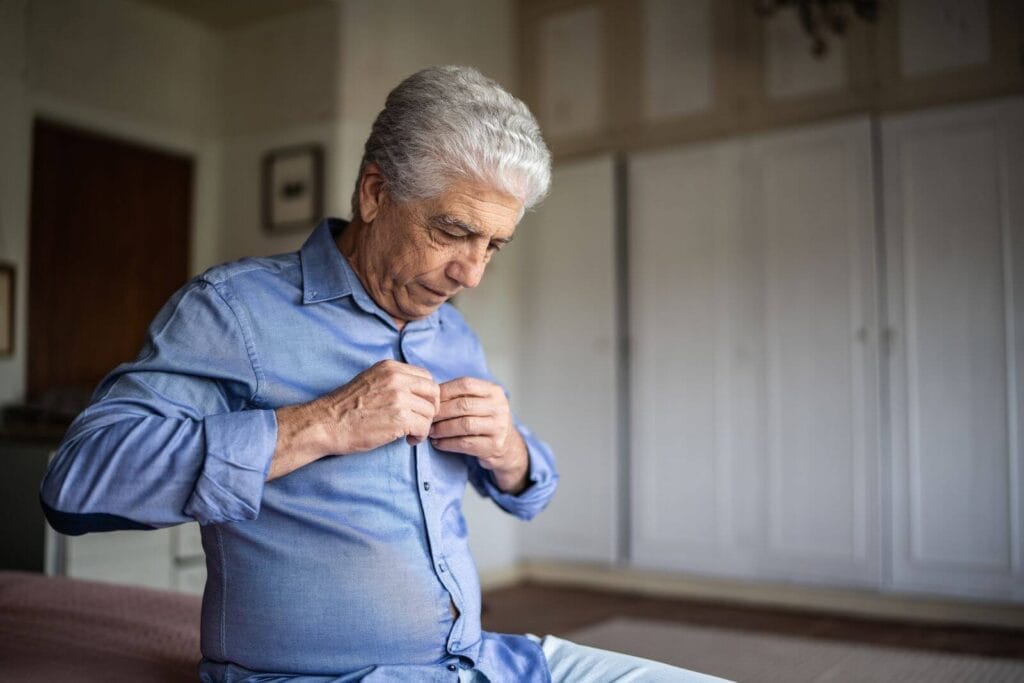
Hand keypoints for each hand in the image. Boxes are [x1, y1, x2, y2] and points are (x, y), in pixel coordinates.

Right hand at [270, 360, 438, 479]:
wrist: (326, 424)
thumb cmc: (345, 407)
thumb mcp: (371, 381)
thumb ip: (393, 381)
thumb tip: (416, 392)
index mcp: (390, 367)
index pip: (425, 376)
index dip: (425, 395)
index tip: (417, 407)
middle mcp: (397, 378)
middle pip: (433, 392)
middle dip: (430, 408)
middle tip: (420, 421)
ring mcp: (399, 397)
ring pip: (430, 412)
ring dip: (424, 425)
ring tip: (410, 433)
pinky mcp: (400, 418)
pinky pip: (424, 427)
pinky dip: (419, 436)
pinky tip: (407, 440)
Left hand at [429, 377, 528, 492]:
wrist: (507, 445)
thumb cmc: (485, 420)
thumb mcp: (480, 402)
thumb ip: (461, 396)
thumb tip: (430, 395)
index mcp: (494, 391)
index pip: (466, 384)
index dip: (445, 391)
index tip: (430, 400)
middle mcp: (499, 407)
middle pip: (464, 405)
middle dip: (441, 412)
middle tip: (427, 418)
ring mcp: (499, 427)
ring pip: (465, 425)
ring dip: (443, 429)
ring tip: (431, 432)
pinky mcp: (494, 446)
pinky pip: (465, 443)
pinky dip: (448, 443)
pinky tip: (438, 443)